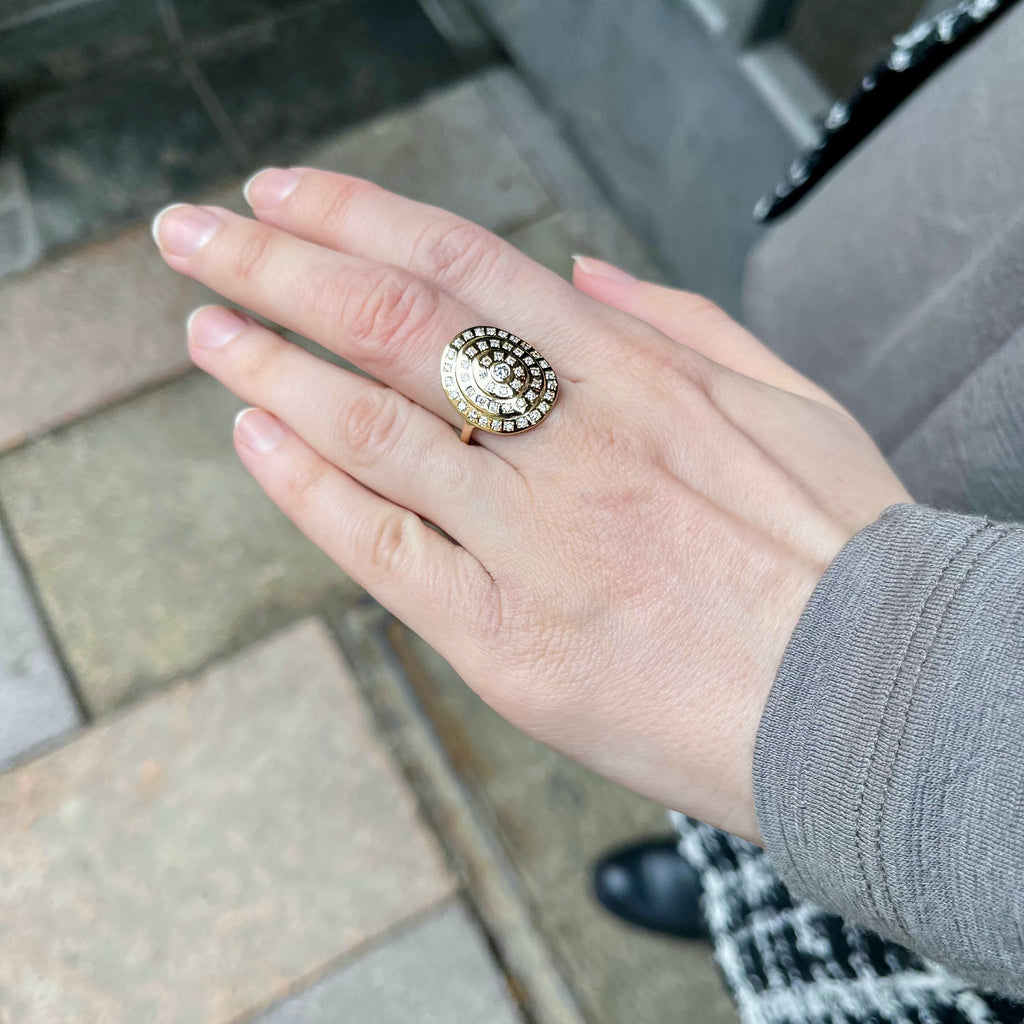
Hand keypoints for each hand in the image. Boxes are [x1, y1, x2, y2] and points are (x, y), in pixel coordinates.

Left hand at [152, 169, 909, 841]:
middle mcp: (573, 446)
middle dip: (277, 266)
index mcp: (639, 376)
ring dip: (271, 369)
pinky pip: (384, 553)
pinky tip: (258, 439)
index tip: (282, 194)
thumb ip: (677, 324)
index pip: (461, 263)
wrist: (876, 704)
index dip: (354, 216)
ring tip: (206, 329)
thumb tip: (578, 272)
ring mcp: (534, 546)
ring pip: (370, 431)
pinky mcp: (509, 645)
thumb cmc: (841, 553)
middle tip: (198, 236)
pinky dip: (310, 490)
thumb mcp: (787, 403)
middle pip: (391, 325)